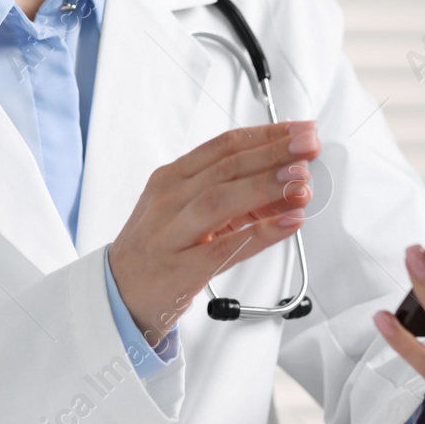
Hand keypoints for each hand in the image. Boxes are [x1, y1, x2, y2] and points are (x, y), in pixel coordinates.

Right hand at [109, 121, 318, 345]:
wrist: (117, 293)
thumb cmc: (156, 248)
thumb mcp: (185, 211)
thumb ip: (232, 195)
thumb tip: (288, 182)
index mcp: (171, 178)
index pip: (223, 146)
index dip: (265, 134)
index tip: (299, 129)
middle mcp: (169, 199)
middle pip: (225, 166)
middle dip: (272, 152)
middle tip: (308, 145)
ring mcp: (171, 233)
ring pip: (220, 199)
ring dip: (264, 186)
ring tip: (300, 180)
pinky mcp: (180, 269)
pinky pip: (224, 247)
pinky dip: (260, 234)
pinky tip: (287, 223)